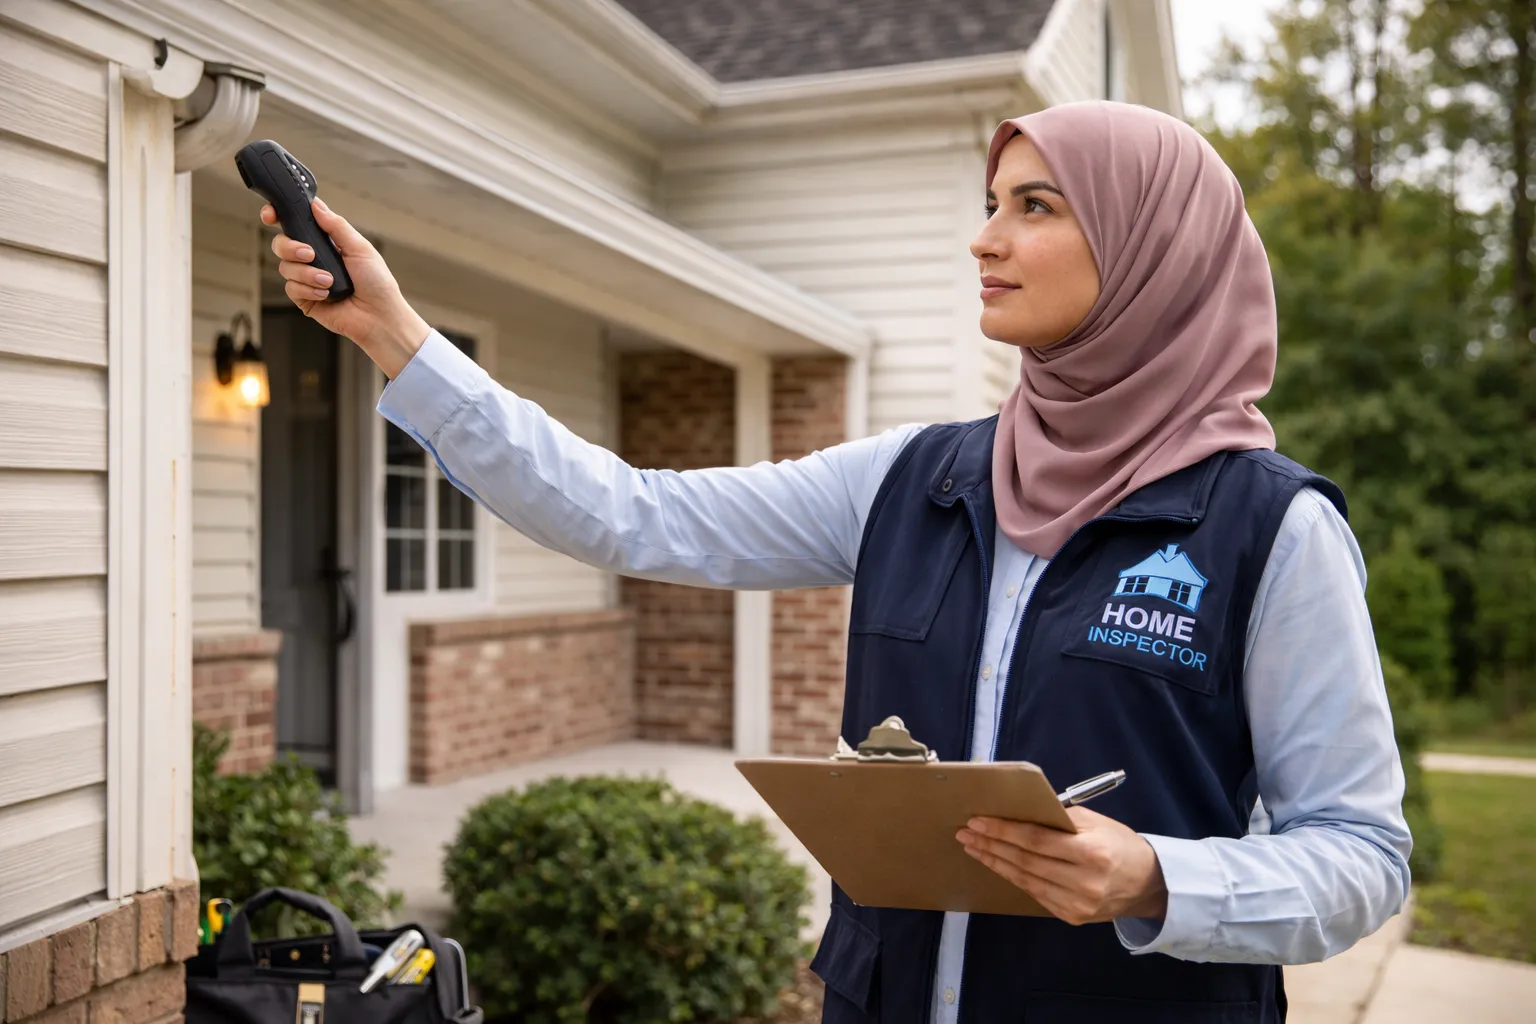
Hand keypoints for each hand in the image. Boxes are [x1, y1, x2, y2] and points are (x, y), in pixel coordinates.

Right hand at [263, 197, 429, 376]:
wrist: (379, 316)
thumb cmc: (378, 283)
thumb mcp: (360, 248)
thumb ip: (337, 226)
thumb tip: (316, 205)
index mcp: (326, 242)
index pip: (296, 224)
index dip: (278, 216)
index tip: (271, 215)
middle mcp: (314, 258)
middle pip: (282, 243)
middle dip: (290, 247)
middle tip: (309, 254)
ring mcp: (307, 278)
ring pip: (285, 266)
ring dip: (307, 273)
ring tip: (329, 281)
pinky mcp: (305, 298)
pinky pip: (291, 288)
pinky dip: (307, 289)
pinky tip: (325, 295)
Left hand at [957, 806, 1167, 925]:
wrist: (1148, 883)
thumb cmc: (1119, 844)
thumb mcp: (1096, 822)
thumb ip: (1059, 818)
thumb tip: (1018, 810)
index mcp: (1091, 853)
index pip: (1036, 841)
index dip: (1004, 831)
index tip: (978, 821)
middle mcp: (1084, 882)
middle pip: (1026, 862)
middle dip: (992, 845)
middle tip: (966, 833)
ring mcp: (1077, 904)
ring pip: (1025, 880)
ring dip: (995, 862)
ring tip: (974, 848)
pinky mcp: (1072, 916)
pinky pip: (1034, 893)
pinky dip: (1013, 877)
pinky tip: (997, 864)